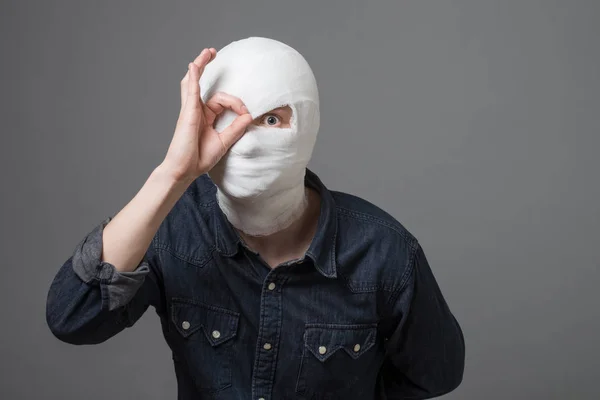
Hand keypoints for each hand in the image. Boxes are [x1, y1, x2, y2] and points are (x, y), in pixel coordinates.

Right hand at [160, 48, 252, 182]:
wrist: (184, 170)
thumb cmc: (199, 158)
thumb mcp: (224, 141)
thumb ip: (236, 128)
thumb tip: (249, 115)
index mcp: (204, 116)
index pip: (222, 100)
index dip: (236, 103)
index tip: (245, 114)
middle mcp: (195, 110)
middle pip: (201, 84)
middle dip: (206, 67)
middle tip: (212, 53)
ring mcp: (190, 110)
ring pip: (193, 82)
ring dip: (199, 65)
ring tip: (206, 52)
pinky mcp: (188, 112)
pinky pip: (191, 90)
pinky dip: (194, 77)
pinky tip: (195, 66)